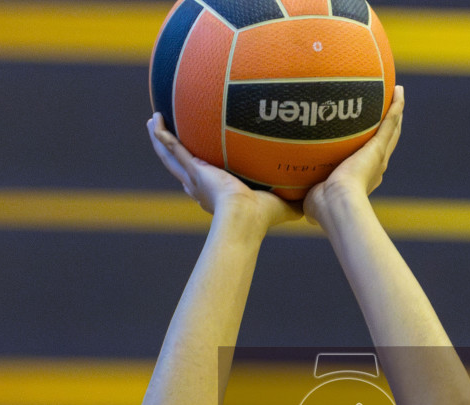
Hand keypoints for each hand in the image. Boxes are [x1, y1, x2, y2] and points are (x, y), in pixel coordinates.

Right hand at [148, 114, 299, 230]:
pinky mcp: (193, 170)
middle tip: (167, 135)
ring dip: (160, 140)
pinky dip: (162, 136)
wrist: (244, 219)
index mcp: (217, 194)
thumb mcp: (280, 204)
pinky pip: (172, 148)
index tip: (198, 165)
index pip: (204, 182)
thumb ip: (294, 197)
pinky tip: (155, 120)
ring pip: (170, 156)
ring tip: (153, 121)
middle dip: (174, 152)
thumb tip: (316, 195)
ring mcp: (194, 178)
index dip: (199, 174)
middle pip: (181, 166)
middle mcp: (201, 187)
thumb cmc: (262, 219)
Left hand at [304, 85, 403, 229]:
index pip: (369, 161)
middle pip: (386, 142)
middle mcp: (374, 168)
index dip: (371, 149)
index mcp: (362, 179)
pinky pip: (389, 122)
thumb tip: (292, 202)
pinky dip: (396, 106)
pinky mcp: (378, 148)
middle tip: (391, 109)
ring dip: (396, 112)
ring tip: (398, 93)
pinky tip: (398, 91)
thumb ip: (307, 195)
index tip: (369, 138)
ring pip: (391, 130)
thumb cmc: (321, 209)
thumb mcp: (312, 199)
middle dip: (388, 126)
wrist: (335, 204)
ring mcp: (378, 157)